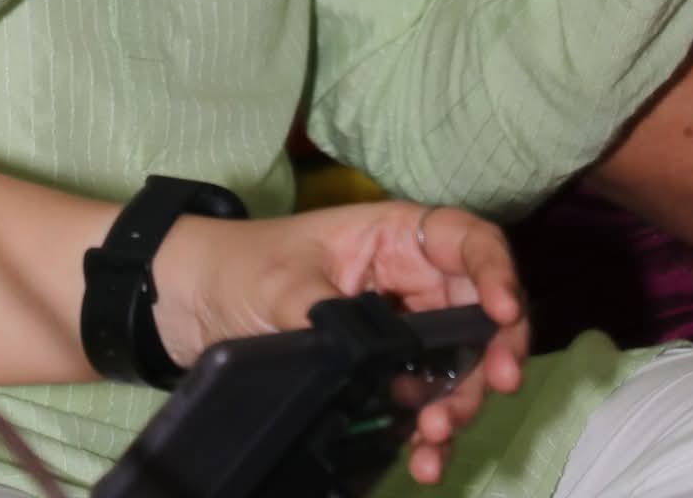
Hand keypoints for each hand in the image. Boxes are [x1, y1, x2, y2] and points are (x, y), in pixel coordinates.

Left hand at [152, 198, 525, 486]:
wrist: (189, 304)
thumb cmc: (236, 268)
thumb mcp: (281, 285)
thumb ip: (333, 315)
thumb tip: (376, 351)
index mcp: (390, 236)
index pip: (465, 242)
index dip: (496, 273)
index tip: (504, 315)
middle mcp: (405, 279)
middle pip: (475, 311)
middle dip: (490, 354)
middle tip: (492, 391)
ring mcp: (397, 328)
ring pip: (456, 364)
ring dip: (461, 401)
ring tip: (438, 434)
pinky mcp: (382, 372)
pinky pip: (424, 399)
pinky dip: (431, 429)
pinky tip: (424, 457)